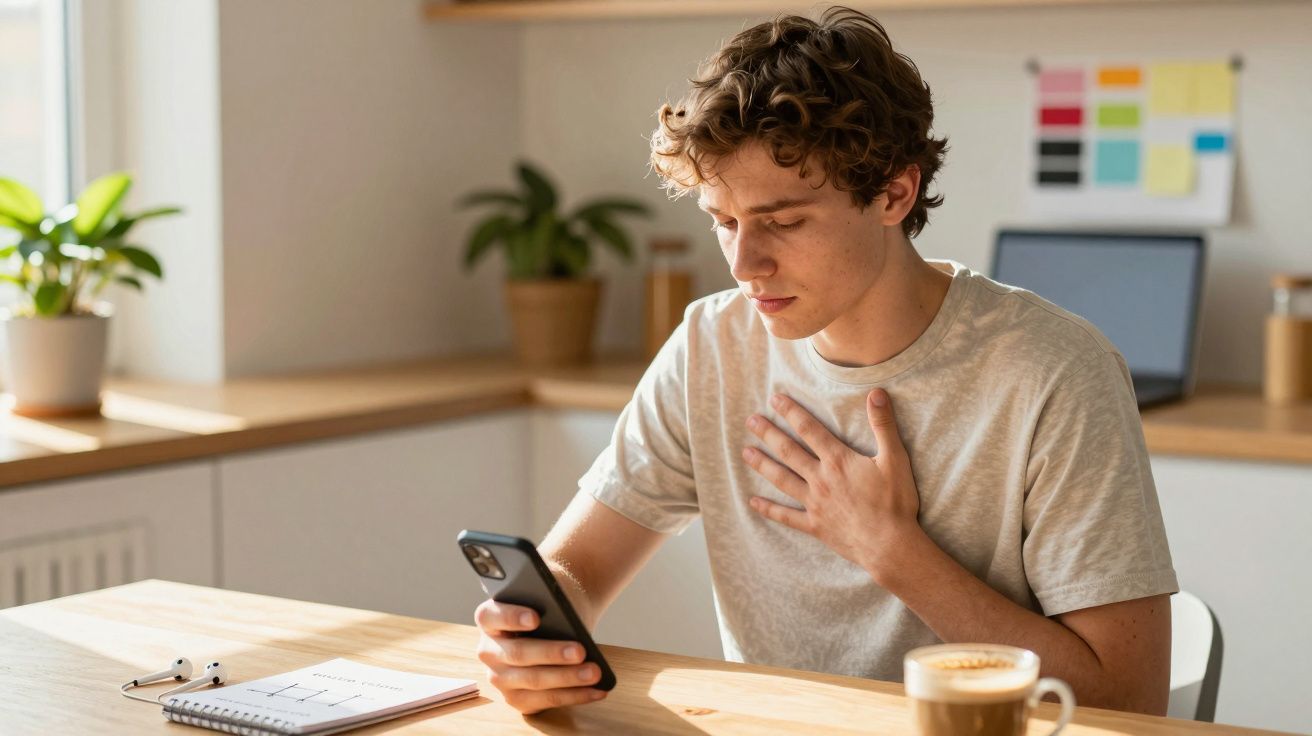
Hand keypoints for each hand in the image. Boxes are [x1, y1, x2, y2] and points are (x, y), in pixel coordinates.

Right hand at [474, 599, 608, 713]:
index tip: (536, 618)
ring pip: (533, 681)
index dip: (512, 617)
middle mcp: (488, 650)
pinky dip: (575, 695)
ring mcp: (500, 678)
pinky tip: (596, 690)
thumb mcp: (550, 596)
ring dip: (567, 678)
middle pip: (517, 654)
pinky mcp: (517, 699)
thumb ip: (551, 603)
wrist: (560, 621)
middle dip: (551, 653)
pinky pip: (546, 700)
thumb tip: (568, 621)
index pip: (491, 616)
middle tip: (580, 651)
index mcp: (489, 618)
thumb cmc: (553, 606)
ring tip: (594, 672)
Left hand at [742, 389, 923, 581]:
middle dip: (769, 434)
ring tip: (745, 452)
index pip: (809, 429)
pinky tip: (753, 502)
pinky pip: (786, 516)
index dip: (791, 412)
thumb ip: (883, 425)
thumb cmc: (895, 503)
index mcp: (838, 460)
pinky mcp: (814, 525)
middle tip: (751, 421)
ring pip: (782, 479)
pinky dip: (769, 509)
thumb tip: (877, 393)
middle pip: (788, 451)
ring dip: (763, 464)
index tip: (775, 400)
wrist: (889, 545)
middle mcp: (820, 479)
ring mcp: (814, 503)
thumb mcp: (895, 459)